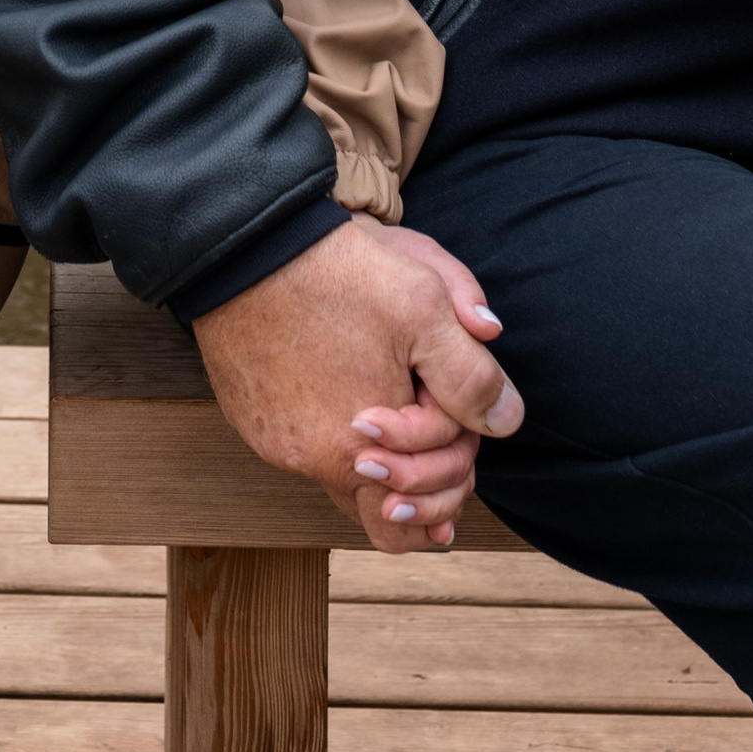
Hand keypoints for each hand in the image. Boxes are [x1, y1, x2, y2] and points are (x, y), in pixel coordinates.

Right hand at [192, 217, 522, 554]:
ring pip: (341, 477)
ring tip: (401, 418)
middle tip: (441, 442)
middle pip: (381, 508)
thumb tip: (506, 419)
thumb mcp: (425, 307)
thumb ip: (474, 374)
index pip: (427, 503)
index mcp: (360, 450)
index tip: (460, 434)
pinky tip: (348, 391)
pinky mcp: (253, 419)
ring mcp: (275, 442)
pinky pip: (303, 445)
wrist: (245, 243)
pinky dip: (333, 431)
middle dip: (421, 478)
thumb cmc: (335, 272)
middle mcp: (311, 461)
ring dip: (378, 457)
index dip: (455, 469)